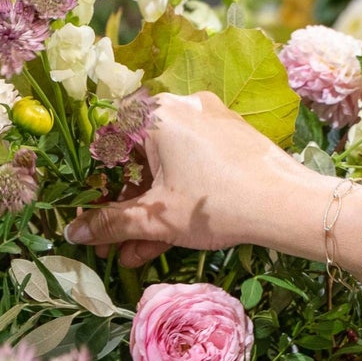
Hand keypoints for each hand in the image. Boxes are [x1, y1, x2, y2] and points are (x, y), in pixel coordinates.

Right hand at [63, 92, 303, 267]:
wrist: (288, 205)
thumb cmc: (216, 203)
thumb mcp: (157, 218)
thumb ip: (110, 223)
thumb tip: (73, 232)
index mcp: (156, 114)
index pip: (108, 143)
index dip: (95, 185)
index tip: (91, 216)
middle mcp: (182, 108)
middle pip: (139, 161)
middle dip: (124, 210)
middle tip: (111, 244)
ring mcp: (209, 122)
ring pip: (166, 169)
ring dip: (149, 213)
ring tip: (136, 253)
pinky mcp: (231, 139)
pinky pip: (191, 167)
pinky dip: (176, 198)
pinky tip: (165, 239)